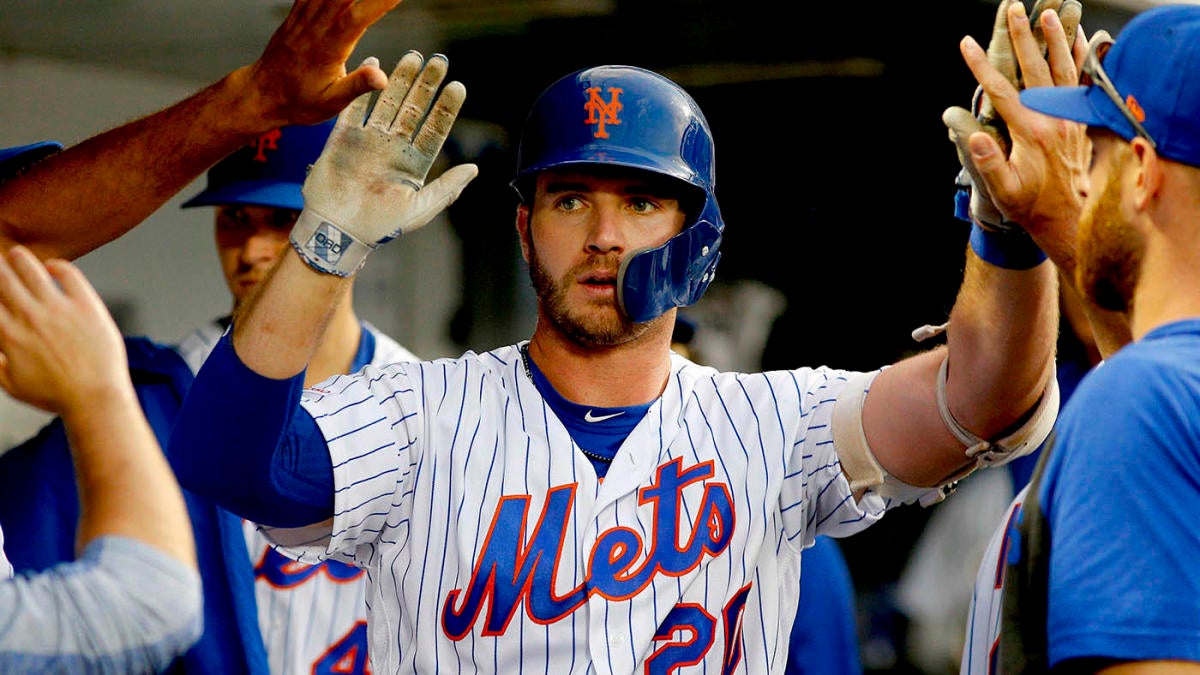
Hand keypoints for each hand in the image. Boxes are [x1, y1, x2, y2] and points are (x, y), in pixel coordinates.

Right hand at [0, 246, 128, 413]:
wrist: (95, 398)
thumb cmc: (57, 396)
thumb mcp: (12, 384)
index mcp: (9, 335)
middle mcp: (29, 317)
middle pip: (2, 278)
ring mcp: (59, 309)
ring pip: (30, 268)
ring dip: (20, 258)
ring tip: (17, 255)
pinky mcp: (86, 306)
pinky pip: (69, 274)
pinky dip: (58, 265)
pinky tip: (53, 266)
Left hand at [238, 0, 403, 127]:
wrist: (261, 95)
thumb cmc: (298, 101)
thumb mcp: (331, 103)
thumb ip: (357, 86)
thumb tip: (383, 78)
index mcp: (327, 49)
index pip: (357, 18)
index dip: (379, 3)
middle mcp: (314, 28)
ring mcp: (303, 18)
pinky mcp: (297, 15)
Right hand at [291, 51, 478, 276]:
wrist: (337, 232)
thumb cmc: (381, 226)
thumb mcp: (419, 210)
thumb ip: (446, 189)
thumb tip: (474, 168)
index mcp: (414, 162)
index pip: (435, 129)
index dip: (446, 108)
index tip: (457, 87)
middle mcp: (394, 147)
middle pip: (413, 109)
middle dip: (426, 85)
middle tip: (438, 62)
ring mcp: (369, 140)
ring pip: (387, 102)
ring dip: (399, 80)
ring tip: (412, 57)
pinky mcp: (343, 137)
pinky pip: (354, 107)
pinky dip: (362, 88)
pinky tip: (373, 65)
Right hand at [944, 0, 1081, 231]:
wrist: (1069, 217)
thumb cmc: (1030, 205)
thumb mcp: (1003, 190)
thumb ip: (988, 162)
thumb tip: (973, 135)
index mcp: (1030, 133)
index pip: (1002, 91)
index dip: (982, 65)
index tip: (967, 44)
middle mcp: (1053, 119)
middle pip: (1035, 69)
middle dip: (1022, 38)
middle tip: (1014, 11)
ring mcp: (1070, 117)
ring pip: (1062, 69)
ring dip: (1055, 40)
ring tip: (1048, 15)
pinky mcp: (1080, 120)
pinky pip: (1081, 83)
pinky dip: (1082, 58)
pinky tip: (1082, 39)